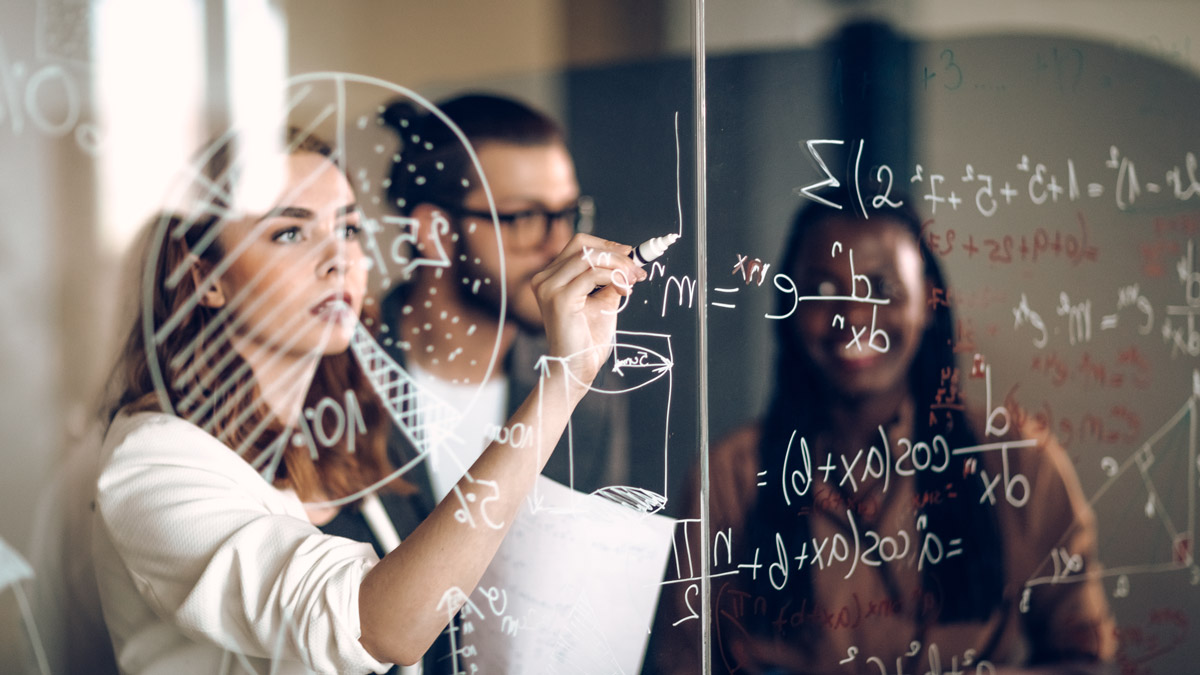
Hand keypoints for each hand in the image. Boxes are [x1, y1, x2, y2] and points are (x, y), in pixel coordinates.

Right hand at [531, 233, 646, 393]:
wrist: (578, 367)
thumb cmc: (588, 338)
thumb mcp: (602, 300)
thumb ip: (609, 278)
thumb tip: (628, 260)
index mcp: (551, 277)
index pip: (579, 245)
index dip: (607, 246)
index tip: (631, 256)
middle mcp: (544, 279)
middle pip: (583, 245)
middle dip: (615, 254)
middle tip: (636, 270)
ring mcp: (549, 288)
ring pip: (589, 257)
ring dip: (618, 265)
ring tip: (632, 281)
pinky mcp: (560, 299)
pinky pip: (592, 275)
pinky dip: (613, 278)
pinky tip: (624, 290)